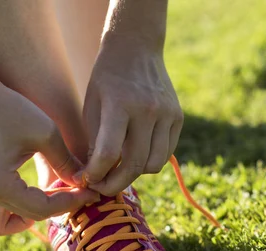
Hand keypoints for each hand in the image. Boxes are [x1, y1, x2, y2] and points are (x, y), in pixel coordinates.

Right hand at [0, 83, 98, 234]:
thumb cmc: (10, 109)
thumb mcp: (46, 134)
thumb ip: (66, 163)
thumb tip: (85, 184)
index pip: (44, 208)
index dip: (72, 202)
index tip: (91, 191)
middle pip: (31, 216)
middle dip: (60, 206)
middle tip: (81, 190)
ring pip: (8, 224)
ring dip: (35, 214)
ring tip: (58, 193)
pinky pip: (0, 214)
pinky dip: (19, 210)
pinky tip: (41, 192)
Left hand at [77, 35, 183, 195]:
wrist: (136, 48)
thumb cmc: (106, 80)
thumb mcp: (92, 106)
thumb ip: (95, 142)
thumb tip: (94, 178)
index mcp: (120, 104)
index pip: (109, 153)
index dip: (96, 174)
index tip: (87, 181)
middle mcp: (148, 110)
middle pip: (135, 164)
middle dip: (115, 183)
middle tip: (102, 187)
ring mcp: (167, 114)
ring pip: (154, 164)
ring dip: (135, 174)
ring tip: (120, 169)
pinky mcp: (178, 117)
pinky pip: (166, 153)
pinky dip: (151, 161)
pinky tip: (136, 155)